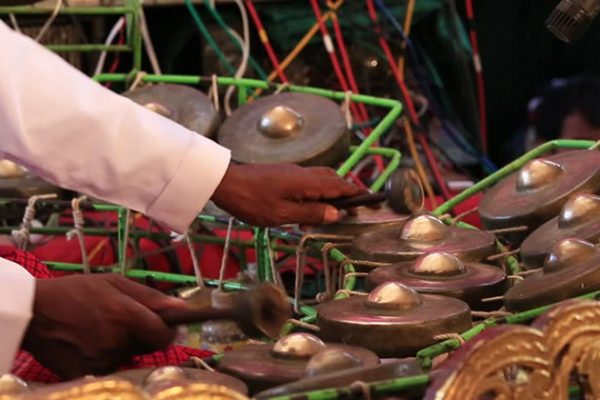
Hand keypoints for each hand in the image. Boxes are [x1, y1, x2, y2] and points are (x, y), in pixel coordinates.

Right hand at [22, 274, 185, 378]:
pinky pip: (111, 368)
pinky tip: (92, 343)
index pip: (165, 336)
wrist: (34, 312)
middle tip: (124, 321)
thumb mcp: (116, 283)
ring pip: (129, 357)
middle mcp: (117, 341)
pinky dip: (107, 358)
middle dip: (144, 335)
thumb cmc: (77, 291)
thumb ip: (152, 297)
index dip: (168, 331)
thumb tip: (183, 309)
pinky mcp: (87, 374)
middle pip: (148, 347)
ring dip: (125, 346)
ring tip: (103, 329)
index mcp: (126, 315)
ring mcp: (102, 361)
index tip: (164, 325)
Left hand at [211, 163, 362, 226]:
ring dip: (330, 194)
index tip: (371, 201)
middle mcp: (303, 173)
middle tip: (352, 211)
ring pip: (321, 179)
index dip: (357, 194)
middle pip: (333, 180)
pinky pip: (308, 181)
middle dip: (346, 194)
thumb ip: (310, 214)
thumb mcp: (282, 215)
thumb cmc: (252, 202)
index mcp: (306, 182)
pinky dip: (316, 193)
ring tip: (330, 213)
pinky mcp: (284, 174)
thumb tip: (335, 213)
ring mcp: (293, 172)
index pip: (340, 186)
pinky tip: (308, 208)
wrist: (225, 183)